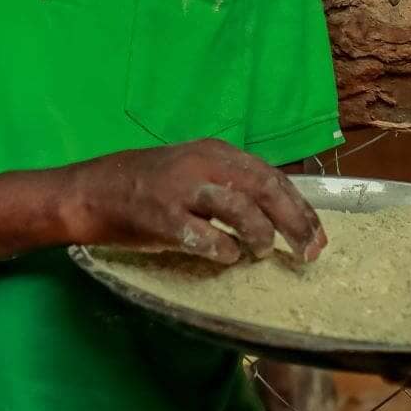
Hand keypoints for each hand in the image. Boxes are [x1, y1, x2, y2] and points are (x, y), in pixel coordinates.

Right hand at [66, 139, 326, 264]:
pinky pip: (204, 235)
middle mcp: (204, 164)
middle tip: (308, 252)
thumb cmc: (147, 185)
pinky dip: (222, 250)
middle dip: (293, 222)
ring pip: (240, 208)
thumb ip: (230, 184)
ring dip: (259, 234)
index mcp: (216, 152)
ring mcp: (182, 189)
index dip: (299, 207)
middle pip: (264, 188)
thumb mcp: (194, 171)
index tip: (318, 236)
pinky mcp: (162, 215)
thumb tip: (276, 215)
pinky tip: (226, 258)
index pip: (271, 176)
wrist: (92, 190)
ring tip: (260, 252)